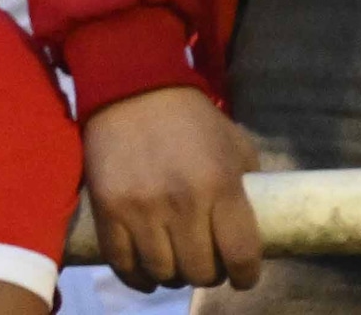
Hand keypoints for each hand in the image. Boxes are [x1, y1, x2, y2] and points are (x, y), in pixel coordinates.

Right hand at [81, 82, 268, 292]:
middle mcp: (181, 201)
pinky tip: (147, 270)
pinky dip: (137, 276)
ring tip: (174, 259)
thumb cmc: (192, 118)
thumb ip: (244, 187)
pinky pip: (122, 263)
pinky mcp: (107, 207)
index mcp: (220, 185)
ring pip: (163, 272)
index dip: (245, 276)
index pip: (240, 256)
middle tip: (205, 260)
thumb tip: (252, 230)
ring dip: (173, 273)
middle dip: (208, 273)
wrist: (131, 85)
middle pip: (200, 272)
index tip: (242, 276)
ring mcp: (140, 207)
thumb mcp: (234, 146)